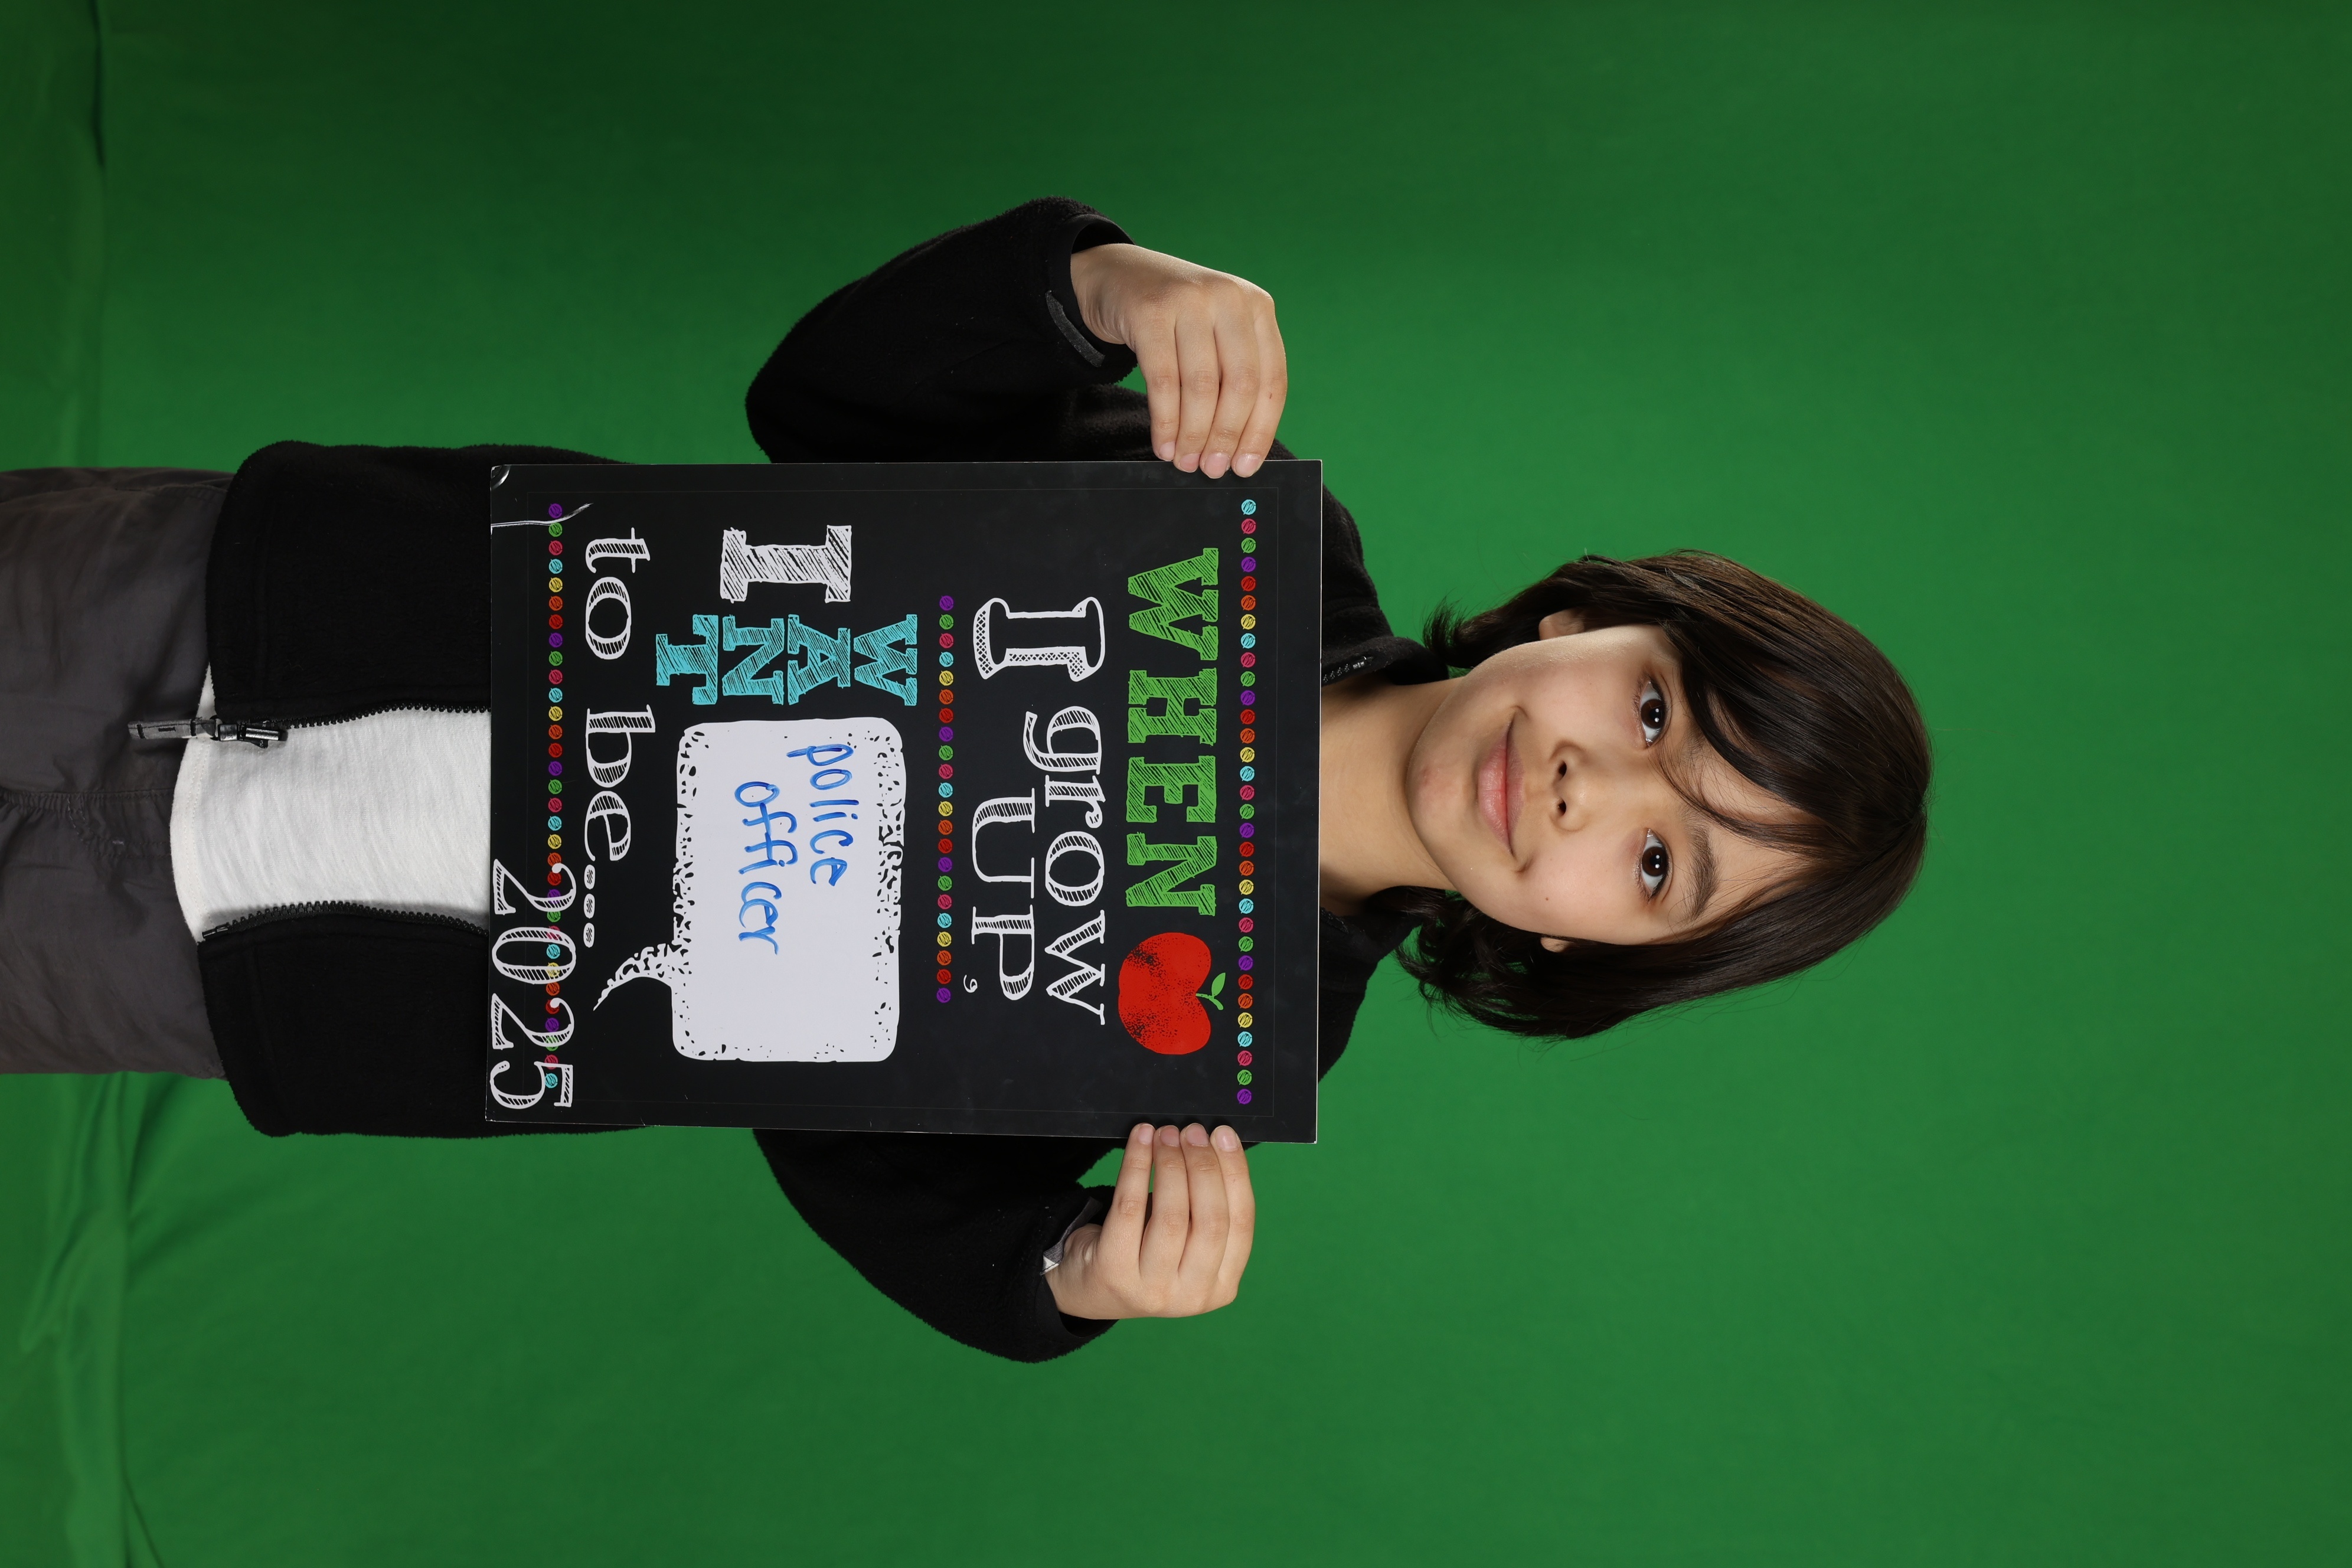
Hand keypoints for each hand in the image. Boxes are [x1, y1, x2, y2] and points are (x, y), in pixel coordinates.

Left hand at [1046, 1122, 1256, 1320]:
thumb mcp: (1188, 1242)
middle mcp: (1192, 1296)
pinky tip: (1140, 1141)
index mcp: (1222, 1286)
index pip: (1241, 1223)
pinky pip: (1130, 1207)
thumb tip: (1215, 1143)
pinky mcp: (1115, 1272)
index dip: (1235, 1173)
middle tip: (1191, 1131)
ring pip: (1171, 1215)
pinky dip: (1136, 1166)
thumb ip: (1207, 1207)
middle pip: (1210, 1220)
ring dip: (1170, 1164)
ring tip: (1165, 1133)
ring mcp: (1153, 1290)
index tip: (1223, 1134)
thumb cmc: (1149, 1250)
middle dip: (1203, 1166)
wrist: (1092, 1286)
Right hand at [1068, 243, 1287, 479]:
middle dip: (1226, 436)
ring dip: (1193, 435)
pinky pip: (1163, 381)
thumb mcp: (1215, 333)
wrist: (1118, 275)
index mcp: (1257, 307)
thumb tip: (1238, 449)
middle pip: (1239, 384)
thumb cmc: (1174, 319)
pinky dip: (1165, 421)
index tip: (1246, 466)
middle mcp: (1229, 298)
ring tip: (1184, 462)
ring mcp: (1190, 301)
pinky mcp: (1150, 311)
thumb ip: (1233, 375)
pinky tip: (1164, 444)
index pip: (1271, 379)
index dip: (1260, 430)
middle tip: (1212, 469)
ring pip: (1201, 386)